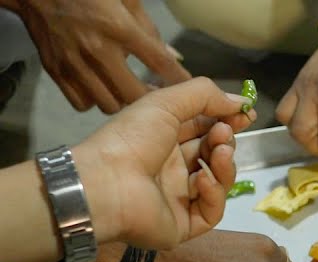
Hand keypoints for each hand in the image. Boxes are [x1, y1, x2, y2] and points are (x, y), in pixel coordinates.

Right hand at [13, 0, 189, 112]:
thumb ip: (150, 29)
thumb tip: (173, 57)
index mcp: (118, 27)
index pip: (160, 63)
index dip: (180, 80)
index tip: (189, 89)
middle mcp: (97, 49)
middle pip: (135, 95)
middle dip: (149, 98)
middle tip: (154, 92)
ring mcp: (74, 63)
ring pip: (110, 105)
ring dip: (121, 101)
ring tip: (124, 88)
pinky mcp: (55, 70)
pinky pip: (82, 103)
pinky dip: (94, 100)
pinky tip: (99, 88)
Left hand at [73, 77, 254, 250]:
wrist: (107, 183)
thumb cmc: (131, 139)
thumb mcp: (165, 103)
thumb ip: (205, 95)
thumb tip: (243, 103)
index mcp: (163, 140)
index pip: (203, 131)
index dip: (224, 122)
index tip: (245, 115)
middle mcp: (171, 169)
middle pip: (212, 156)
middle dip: (224, 142)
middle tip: (224, 133)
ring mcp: (178, 199)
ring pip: (217, 182)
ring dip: (224, 165)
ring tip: (219, 153)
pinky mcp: (184, 225)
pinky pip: (211, 210)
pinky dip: (213, 193)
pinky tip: (202, 180)